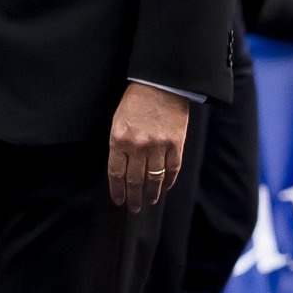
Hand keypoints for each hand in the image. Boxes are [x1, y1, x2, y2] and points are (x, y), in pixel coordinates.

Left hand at [108, 83, 187, 213]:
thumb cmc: (136, 101)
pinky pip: (172, 169)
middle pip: (135, 180)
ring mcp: (159, 146)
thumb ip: (119, 146)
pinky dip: (169, 181)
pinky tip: (165, 188)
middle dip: (134, 197)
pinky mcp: (176, 144)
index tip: (119, 200)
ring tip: (150, 201)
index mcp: (119, 139)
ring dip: (151, 193)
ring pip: (154, 178)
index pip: (116, 174)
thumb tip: (123, 170)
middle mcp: (138, 146)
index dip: (118, 190)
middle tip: (134, 208)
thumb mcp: (118, 121)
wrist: (161, 84)